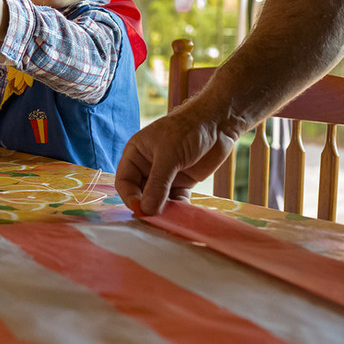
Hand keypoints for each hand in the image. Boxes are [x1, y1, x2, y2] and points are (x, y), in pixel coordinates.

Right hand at [114, 102, 238, 215]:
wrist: (218, 123)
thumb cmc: (187, 129)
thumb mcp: (169, 155)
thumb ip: (157, 184)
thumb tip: (146, 210)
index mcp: (136, 154)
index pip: (125, 181)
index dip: (130, 197)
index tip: (140, 209)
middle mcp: (148, 166)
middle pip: (140, 194)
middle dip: (147, 206)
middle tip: (156, 220)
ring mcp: (165, 175)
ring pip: (158, 199)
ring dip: (163, 210)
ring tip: (170, 220)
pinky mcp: (182, 182)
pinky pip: (176, 200)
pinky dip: (178, 209)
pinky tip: (183, 215)